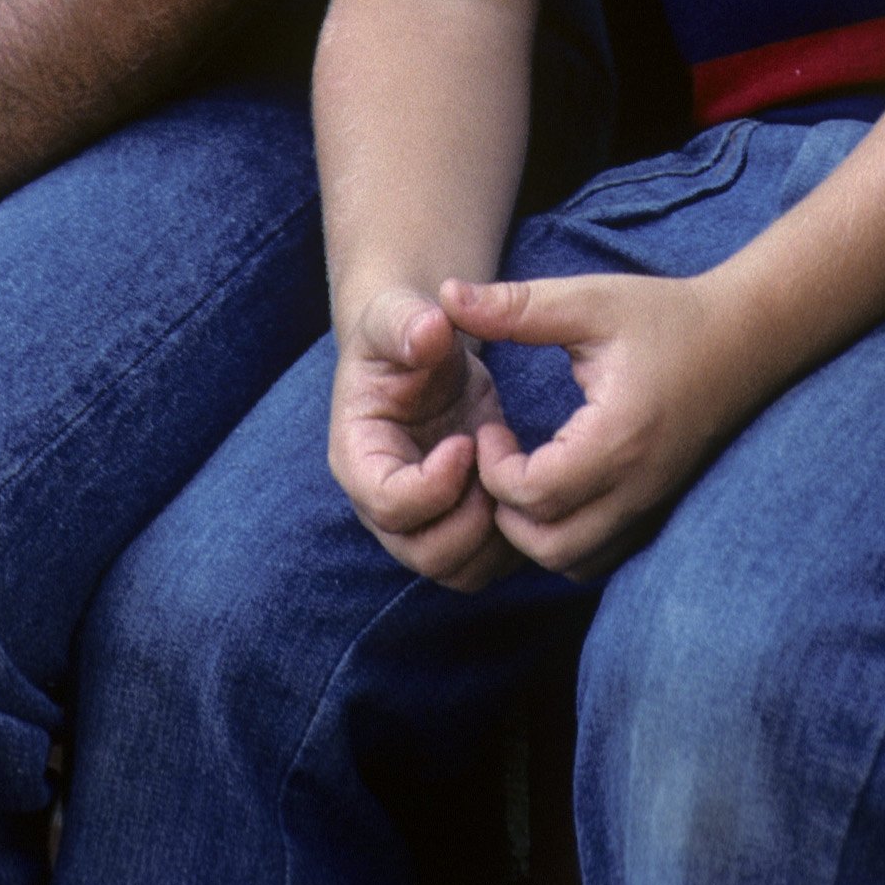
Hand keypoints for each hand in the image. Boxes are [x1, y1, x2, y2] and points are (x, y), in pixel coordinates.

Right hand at [328, 285, 521, 591]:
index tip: (468, 440)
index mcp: (360, 458)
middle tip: (496, 464)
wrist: (423, 349)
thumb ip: (407, 321)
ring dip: (496, 534)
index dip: (434, 483)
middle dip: (472, 518)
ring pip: (461, 570)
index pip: (388, 504)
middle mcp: (385, 505)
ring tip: (511, 474)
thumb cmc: (402, 331)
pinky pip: (490, 565)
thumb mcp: (396, 314)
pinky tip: (524, 486)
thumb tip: (430, 332)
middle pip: (425, 553)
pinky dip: (515, 540)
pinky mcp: (458, 526)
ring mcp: (422, 523)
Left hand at [444, 269, 744, 580]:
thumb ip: (516, 306)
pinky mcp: (657, 513)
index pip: (536, 494)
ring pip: (572, 562)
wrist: (743, 340)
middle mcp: (637, 487)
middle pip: (548, 545)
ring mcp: (651, 508)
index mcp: (618, 437)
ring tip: (522, 474)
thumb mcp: (588, 301)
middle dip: (503, 511)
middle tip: (497, 458)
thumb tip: (445, 296)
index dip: (494, 470)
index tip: (491, 427)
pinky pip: (599, 556)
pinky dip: (564, 538)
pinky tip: (556, 487)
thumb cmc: (664, 316)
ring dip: (532, 531)